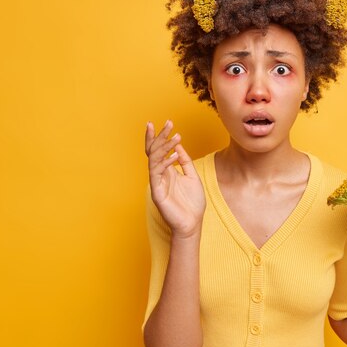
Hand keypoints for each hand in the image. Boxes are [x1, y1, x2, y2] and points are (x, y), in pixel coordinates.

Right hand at [145, 120, 205, 238]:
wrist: (192, 224)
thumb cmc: (192, 203)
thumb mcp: (192, 177)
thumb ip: (185, 161)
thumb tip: (177, 146)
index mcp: (167, 171)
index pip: (159, 150)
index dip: (160, 136)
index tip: (167, 122)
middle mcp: (160, 175)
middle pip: (154, 151)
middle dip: (160, 136)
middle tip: (168, 123)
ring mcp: (157, 184)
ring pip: (154, 160)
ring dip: (163, 147)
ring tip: (175, 137)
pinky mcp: (157, 193)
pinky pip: (157, 175)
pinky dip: (165, 163)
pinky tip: (174, 156)